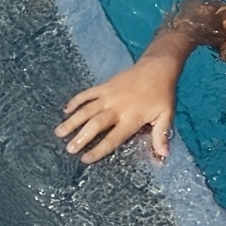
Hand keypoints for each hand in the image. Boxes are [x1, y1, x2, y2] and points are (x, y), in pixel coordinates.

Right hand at [54, 58, 177, 162]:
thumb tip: (163, 155)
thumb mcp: (167, 115)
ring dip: (72, 121)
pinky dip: (76, 101)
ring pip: (87, 110)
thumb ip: (161, 135)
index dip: (99, 150)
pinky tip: (65, 110)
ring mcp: (109, 95)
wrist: (158, 66)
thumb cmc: (163, 94)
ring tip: (59, 132)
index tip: (85, 159)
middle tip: (69, 149)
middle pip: (95, 124)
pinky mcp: (105, 85)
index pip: (113, 138)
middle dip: (81, 137)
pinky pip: (87, 93)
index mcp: (132, 118)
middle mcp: (117, 108)